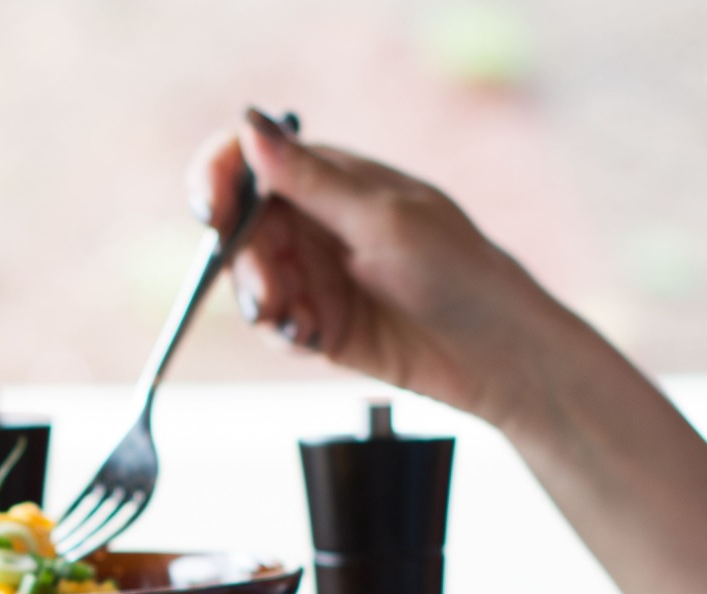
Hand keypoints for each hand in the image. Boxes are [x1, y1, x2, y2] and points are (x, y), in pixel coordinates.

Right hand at [188, 109, 584, 431]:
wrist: (494, 354)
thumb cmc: (456, 272)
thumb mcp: (381, 221)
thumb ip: (310, 181)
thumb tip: (249, 126)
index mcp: (330, 178)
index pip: (251, 160)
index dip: (219, 178)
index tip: (212, 213)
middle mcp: (315, 221)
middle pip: (242, 229)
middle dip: (247, 264)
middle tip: (269, 298)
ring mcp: (314, 274)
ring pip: (251, 282)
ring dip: (264, 305)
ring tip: (298, 326)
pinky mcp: (317, 324)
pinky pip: (274, 326)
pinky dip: (285, 334)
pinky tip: (314, 341)